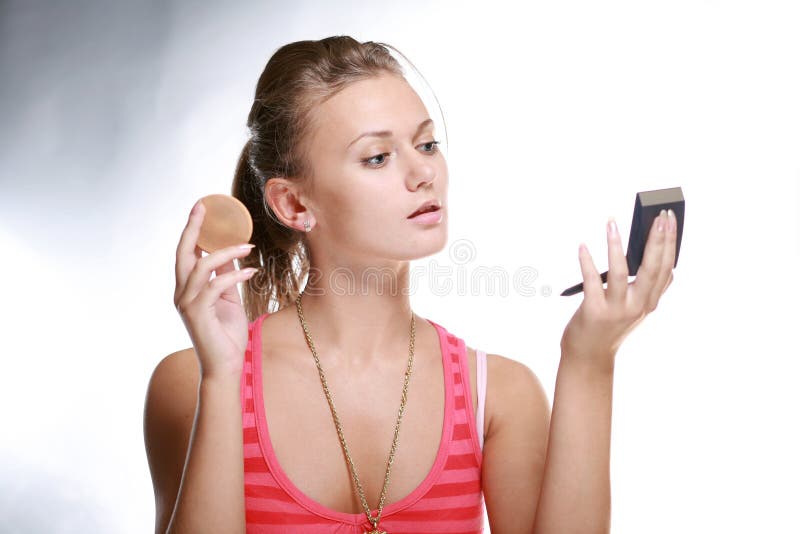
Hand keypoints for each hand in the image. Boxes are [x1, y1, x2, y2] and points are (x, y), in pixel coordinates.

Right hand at [173, 199, 258, 379]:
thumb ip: (225, 277)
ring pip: (201, 266)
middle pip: (183, 253)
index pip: (186, 253)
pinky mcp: (197, 314)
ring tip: (248, 246)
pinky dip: (234, 275)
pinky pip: (216, 286)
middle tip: (204, 207)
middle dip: (193, 228)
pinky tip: (250, 271)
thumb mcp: (229, 299)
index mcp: (187, 288)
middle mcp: (181, 293)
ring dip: (226, 252)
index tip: (201, 208)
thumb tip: (232, 254)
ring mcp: (187, 303)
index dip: (191, 230)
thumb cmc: (226, 334)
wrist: (225, 366)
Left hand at [560, 209, 676, 370]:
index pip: (666, 268)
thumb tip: (647, 248)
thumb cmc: (609, 324)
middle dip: (656, 240)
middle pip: (651, 268)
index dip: (670, 243)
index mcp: (650, 302)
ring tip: (612, 222)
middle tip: (657, 215)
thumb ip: (642, 283)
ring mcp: (617, 310)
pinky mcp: (594, 312)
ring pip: (620, 273)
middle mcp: (638, 306)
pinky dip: (587, 262)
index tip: (669, 218)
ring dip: (616, 246)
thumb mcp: (633, 306)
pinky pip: (591, 281)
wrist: (589, 356)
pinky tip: (583, 246)